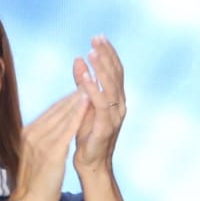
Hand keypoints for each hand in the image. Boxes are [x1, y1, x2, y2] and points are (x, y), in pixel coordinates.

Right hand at [9, 91, 90, 200]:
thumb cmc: (35, 180)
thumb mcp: (36, 153)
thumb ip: (44, 138)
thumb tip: (56, 126)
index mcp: (30, 132)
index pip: (52, 110)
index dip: (68, 98)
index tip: (82, 86)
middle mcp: (33, 133)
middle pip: (57, 109)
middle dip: (75, 93)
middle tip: (90, 78)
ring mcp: (40, 142)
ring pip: (62, 115)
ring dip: (77, 100)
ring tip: (91, 86)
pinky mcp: (50, 152)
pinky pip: (66, 130)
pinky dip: (77, 116)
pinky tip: (87, 107)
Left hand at [71, 36, 125, 175]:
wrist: (91, 163)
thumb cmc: (87, 134)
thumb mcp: (85, 103)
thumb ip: (84, 82)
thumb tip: (79, 59)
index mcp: (116, 98)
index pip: (115, 70)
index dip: (108, 53)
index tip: (99, 37)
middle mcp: (120, 104)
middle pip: (116, 74)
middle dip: (106, 55)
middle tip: (97, 38)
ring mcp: (115, 116)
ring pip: (111, 87)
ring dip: (102, 69)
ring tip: (92, 53)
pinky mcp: (106, 127)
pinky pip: (101, 105)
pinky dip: (93, 90)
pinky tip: (85, 79)